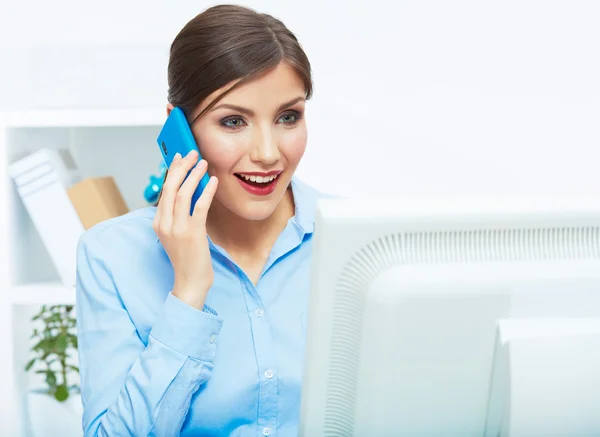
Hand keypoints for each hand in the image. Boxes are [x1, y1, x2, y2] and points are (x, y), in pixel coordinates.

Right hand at [152, 150, 217, 309]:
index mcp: (158, 222)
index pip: (164, 191)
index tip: (179, 158)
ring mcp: (177, 228)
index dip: (172, 172)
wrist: (190, 282)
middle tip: (192, 153)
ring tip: (203, 163)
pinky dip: (206, 191)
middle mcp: (164, 223)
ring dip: (194, 175)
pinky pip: (199, 207)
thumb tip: (189, 192)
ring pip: (183, 194)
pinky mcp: (193, 233)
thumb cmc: (187, 258)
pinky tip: (213, 181)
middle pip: (171, 188)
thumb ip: (178, 216)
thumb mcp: (177, 234)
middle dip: (182, 167)